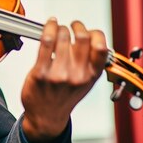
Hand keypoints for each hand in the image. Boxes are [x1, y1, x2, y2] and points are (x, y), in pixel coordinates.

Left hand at [21, 18, 107, 142]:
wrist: (46, 117)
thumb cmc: (64, 96)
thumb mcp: (85, 82)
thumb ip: (90, 63)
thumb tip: (89, 36)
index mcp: (91, 76)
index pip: (101, 46)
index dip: (95, 33)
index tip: (87, 31)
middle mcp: (77, 75)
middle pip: (82, 38)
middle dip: (76, 26)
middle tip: (71, 25)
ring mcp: (58, 74)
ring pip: (62, 37)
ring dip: (59, 28)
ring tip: (57, 28)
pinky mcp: (40, 73)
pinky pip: (45, 43)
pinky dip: (47, 29)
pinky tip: (48, 26)